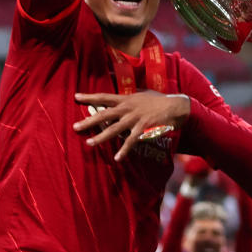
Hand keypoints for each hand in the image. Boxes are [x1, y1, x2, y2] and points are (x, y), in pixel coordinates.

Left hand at [73, 91, 190, 161]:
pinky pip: (131, 141)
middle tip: (75, 127)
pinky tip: (117, 158)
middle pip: (104, 114)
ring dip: (101, 137)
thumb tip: (121, 95)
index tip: (76, 96)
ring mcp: (135, 119)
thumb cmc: (159, 100)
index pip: (104, 97)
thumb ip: (131, 96)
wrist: (176, 106)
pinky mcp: (143, 129)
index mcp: (126, 99)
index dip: (90, 97)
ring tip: (90, 143)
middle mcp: (128, 108)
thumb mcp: (143, 94)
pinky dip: (124, 150)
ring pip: (114, 129)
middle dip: (89, 121)